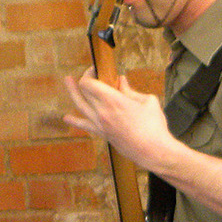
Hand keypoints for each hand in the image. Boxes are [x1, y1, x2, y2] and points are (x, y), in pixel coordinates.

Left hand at [63, 68, 177, 171]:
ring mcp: (100, 123)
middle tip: (91, 75)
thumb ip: (131, 91)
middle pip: (84, 91)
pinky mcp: (103, 134)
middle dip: (85, 80)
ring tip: (68, 81)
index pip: (89, 82)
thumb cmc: (155, 126)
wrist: (154, 151)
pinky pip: (85, 125)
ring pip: (80, 105)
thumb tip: (122, 82)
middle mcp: (102, 111)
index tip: (96, 69)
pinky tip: (67, 118)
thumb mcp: (148, 102)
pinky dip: (75, 121)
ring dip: (73, 92)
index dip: (89, 73)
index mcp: (113, 100)